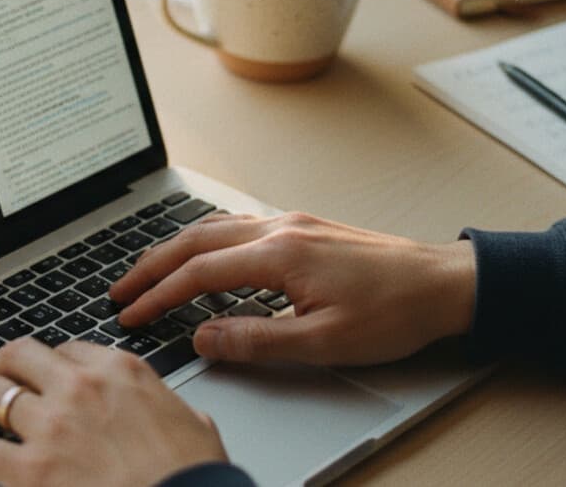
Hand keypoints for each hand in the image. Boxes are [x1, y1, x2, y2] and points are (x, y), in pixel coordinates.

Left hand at [0, 337, 226, 486]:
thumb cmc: (193, 478)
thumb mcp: (193, 426)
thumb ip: (169, 409)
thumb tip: (175, 415)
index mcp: (120, 371)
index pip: (68, 349)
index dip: (51, 362)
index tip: (45, 374)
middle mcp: (79, 388)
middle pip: (20, 356)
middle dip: (2, 365)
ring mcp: (50, 426)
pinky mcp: (29, 470)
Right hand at [110, 212, 476, 365]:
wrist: (445, 282)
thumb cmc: (395, 311)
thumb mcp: (325, 341)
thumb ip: (257, 340)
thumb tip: (204, 338)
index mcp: (280, 254)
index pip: (198, 274)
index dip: (158, 296)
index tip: (131, 314)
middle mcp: (278, 229)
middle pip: (194, 241)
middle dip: (150, 267)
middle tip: (119, 290)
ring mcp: (289, 223)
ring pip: (212, 228)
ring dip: (173, 250)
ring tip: (146, 272)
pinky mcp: (301, 227)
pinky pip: (236, 226)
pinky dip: (204, 240)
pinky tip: (201, 254)